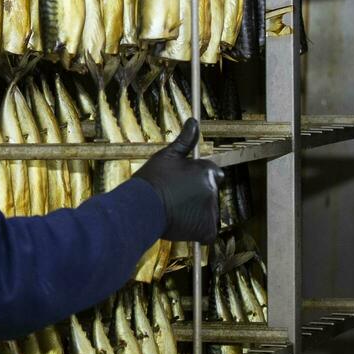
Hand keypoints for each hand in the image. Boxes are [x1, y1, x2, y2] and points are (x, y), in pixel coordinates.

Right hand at [131, 119, 222, 242]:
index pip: (212, 173)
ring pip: (208, 211)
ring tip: (176, 210)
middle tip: (176, 197)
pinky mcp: (205, 229)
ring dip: (197, 212)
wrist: (141, 207)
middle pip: (209, 192)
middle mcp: (211, 190)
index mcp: (206, 171)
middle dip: (197, 194)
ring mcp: (210, 210)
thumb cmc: (152, 180)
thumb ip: (185, 140)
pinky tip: (183, 224)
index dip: (197, 178)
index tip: (183, 183)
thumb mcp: (167, 155)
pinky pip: (208, 231)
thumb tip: (194, 121)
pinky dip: (198, 230)